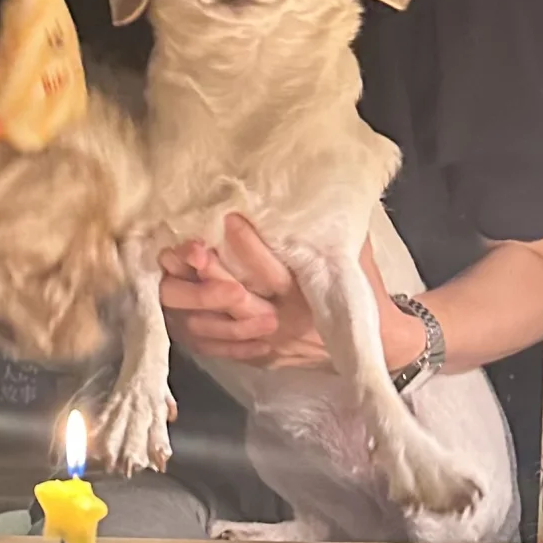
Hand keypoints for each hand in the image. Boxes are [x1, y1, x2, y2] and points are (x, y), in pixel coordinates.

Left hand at [160, 215, 425, 371]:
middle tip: (179, 249)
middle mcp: (284, 321)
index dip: (246, 244)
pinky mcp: (258, 357)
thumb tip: (309, 185)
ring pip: (216, 327)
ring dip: (187, 300)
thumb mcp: (354, 253)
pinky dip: (191, 326)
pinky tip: (173, 303)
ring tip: (166, 270)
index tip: (225, 218)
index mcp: (309, 293)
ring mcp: (268, 343)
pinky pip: (215, 346)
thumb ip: (329, 228)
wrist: (376, 342)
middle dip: (203, 275)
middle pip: (233, 301)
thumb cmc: (365, 288)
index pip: (271, 269)